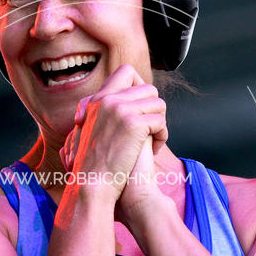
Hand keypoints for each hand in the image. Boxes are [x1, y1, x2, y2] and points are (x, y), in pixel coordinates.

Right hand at [60, 65, 167, 203]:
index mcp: (98, 99)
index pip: (126, 72)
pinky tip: (155, 150)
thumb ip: (107, 112)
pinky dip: (162, 136)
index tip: (142, 107)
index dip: (141, 85)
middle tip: (150, 128)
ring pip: (158, 103)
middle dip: (154, 109)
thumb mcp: (93, 130)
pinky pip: (161, 121)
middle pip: (149, 88)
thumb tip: (131, 102)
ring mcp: (121, 110)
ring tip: (153, 140)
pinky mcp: (134, 124)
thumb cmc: (95, 164)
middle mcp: (108, 99)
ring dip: (160, 123)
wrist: (92, 183)